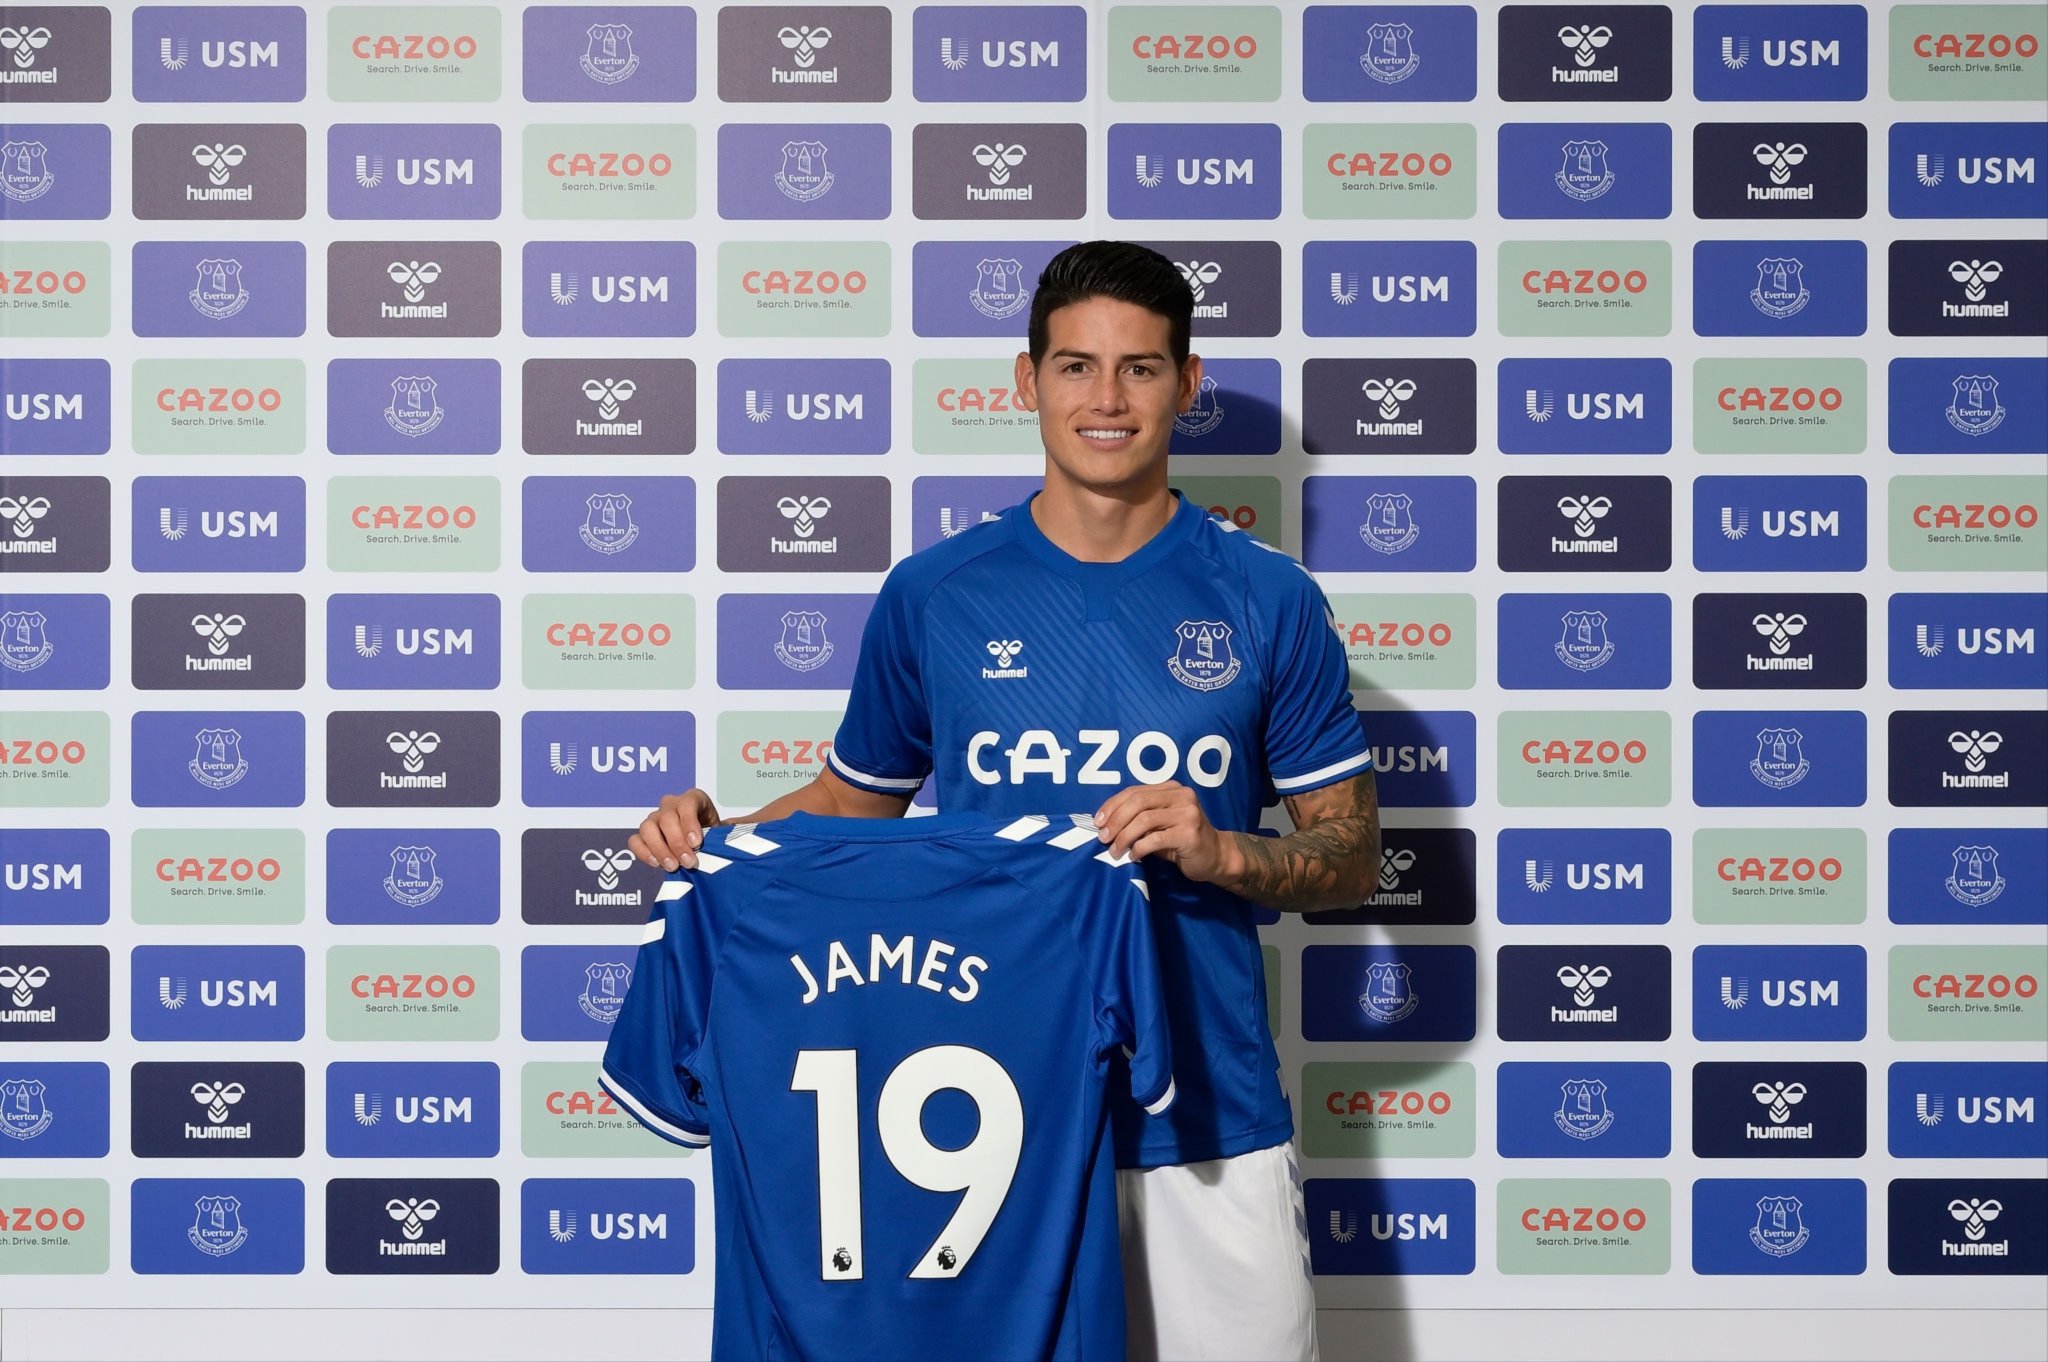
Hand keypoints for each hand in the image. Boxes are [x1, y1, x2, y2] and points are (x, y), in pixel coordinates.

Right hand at [629, 789, 721, 870]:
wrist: (703, 846)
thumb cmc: (714, 836)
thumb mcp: (722, 832)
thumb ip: (723, 835)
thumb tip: (727, 839)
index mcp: (692, 798)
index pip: (687, 804)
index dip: (690, 823)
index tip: (697, 843)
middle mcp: (670, 805)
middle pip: (667, 819)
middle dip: (678, 843)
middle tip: (690, 862)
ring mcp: (654, 818)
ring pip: (647, 828)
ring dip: (660, 849)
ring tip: (673, 867)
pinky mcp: (643, 835)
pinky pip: (635, 840)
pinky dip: (643, 852)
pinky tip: (656, 864)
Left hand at [1093, 782, 1240, 884]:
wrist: (1215, 857)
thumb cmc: (1181, 840)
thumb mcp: (1160, 824)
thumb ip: (1140, 817)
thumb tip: (1106, 823)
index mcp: (1172, 788)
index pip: (1135, 791)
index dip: (1112, 805)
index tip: (1098, 821)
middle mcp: (1181, 796)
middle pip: (1138, 802)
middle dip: (1115, 820)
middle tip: (1103, 837)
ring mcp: (1188, 814)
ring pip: (1144, 820)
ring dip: (1124, 836)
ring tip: (1114, 851)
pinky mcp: (1189, 834)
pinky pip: (1155, 839)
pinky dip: (1138, 848)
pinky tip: (1133, 856)